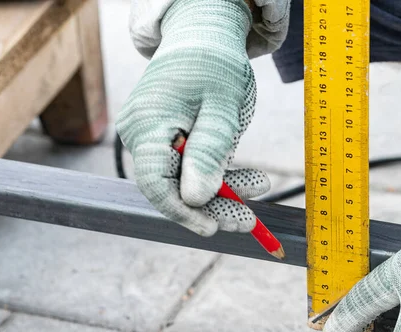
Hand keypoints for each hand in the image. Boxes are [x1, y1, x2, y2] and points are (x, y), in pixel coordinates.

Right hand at [116, 0, 268, 235]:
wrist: (204, 34)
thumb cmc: (214, 64)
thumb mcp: (222, 109)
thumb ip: (208, 153)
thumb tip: (196, 199)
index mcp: (147, 124)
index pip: (156, 183)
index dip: (184, 212)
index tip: (214, 228)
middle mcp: (141, 132)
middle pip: (172, 185)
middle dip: (213, 205)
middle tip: (248, 220)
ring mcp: (151, 134)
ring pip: (184, 177)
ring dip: (222, 189)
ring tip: (258, 188)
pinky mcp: (166, 134)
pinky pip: (188, 163)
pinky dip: (217, 172)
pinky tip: (247, 177)